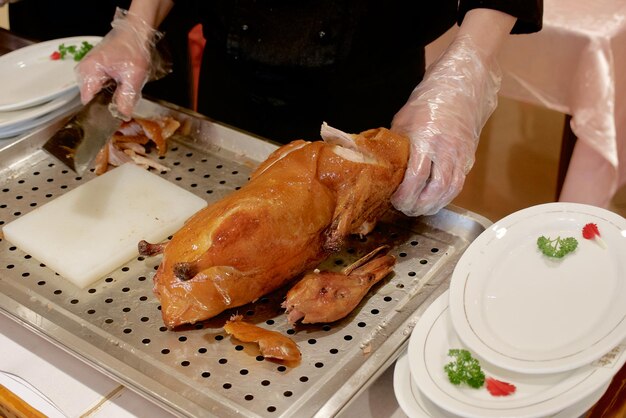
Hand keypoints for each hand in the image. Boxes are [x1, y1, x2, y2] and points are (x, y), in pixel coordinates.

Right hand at [75, 8, 168, 118]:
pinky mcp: (95, 69)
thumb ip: (126, 99)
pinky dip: (111, 89)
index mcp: (89, 72)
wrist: (136, 33)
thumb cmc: (133, 50)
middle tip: (125, 102)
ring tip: (124, 90)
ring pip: (97, 93)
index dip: (100, 112)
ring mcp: (88, 69)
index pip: (88, 102)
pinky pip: (100, 86)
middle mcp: (84, 71)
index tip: (113, 117)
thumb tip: (122, 115)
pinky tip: (121, 86)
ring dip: (111, 96)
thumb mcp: (133, 78)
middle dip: (108, 104)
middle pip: (93, 98)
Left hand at [390, 34, 501, 216]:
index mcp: (427, 138)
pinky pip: (459, 183)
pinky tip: (433, 198)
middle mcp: (447, 149)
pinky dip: (445, 196)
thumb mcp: (404, 118)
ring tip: (418, 207)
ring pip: (451, 190)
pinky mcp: (469, 156)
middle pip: (436, 190)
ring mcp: (461, 154)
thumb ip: (397, 145)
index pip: (417, 177)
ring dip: (433, 205)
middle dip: (419, 205)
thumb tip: (383, 166)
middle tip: (405, 208)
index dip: (405, 194)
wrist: (464, 82)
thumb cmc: (430, 97)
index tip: (394, 199)